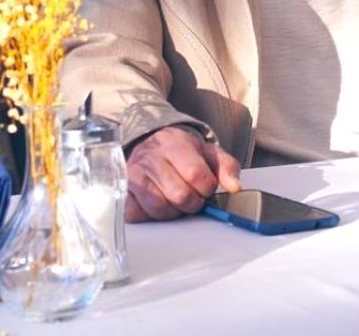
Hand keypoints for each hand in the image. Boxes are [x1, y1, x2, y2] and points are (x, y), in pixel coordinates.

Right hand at [124, 126, 240, 221]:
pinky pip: (136, 214)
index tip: (206, 187)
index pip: (196, 174)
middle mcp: (151, 156)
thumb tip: (235, 187)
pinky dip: (149, 216)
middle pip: (179, 195)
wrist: (152, 144)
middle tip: (192, 197)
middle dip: (191, 202)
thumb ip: (227, 167)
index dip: (206, 187)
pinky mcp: (123, 190)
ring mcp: (134, 173)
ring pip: (159, 208)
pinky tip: (157, 205)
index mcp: (175, 143)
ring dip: (173, 211)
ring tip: (175, 201)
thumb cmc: (183, 153)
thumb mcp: (209, 152)